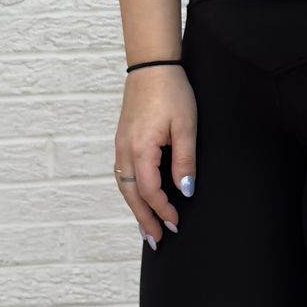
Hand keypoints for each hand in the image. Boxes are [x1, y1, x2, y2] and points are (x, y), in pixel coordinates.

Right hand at [114, 68, 195, 247]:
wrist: (152, 66)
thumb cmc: (171, 92)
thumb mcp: (186, 127)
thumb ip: (185, 161)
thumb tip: (185, 190)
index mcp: (140, 149)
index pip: (150, 192)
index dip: (163, 211)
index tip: (176, 223)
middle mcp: (125, 151)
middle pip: (132, 195)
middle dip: (144, 219)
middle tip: (157, 240)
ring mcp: (120, 145)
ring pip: (124, 186)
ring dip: (135, 208)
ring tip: (147, 227)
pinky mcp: (122, 139)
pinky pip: (123, 174)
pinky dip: (131, 191)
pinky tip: (139, 197)